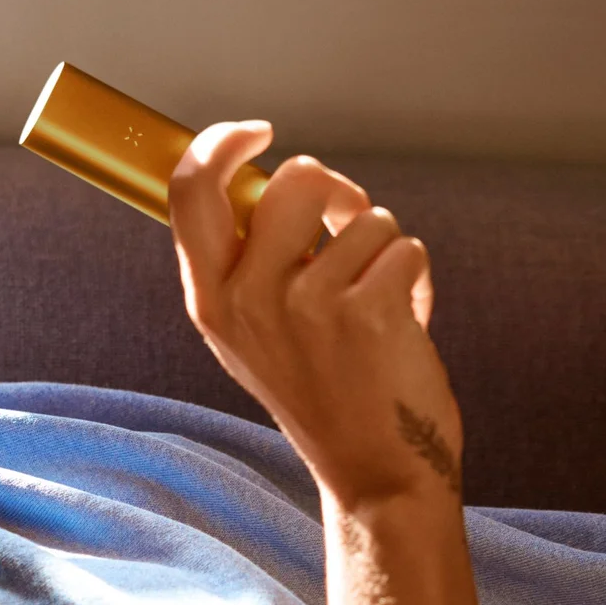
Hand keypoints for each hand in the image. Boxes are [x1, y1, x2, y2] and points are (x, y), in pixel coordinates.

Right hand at [170, 120, 461, 505]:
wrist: (375, 473)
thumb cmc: (322, 393)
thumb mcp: (254, 336)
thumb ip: (248, 265)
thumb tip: (277, 178)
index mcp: (211, 301)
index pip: (191, 194)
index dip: (220, 144)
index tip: (258, 131)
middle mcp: (249, 299)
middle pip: (294, 178)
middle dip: (335, 190)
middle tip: (349, 223)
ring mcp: (307, 304)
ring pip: (364, 216)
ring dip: (384, 249)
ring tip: (377, 305)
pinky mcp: (368, 310)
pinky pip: (405, 246)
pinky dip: (415, 277)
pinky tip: (403, 324)